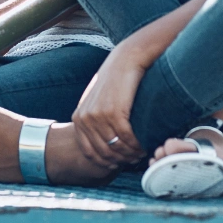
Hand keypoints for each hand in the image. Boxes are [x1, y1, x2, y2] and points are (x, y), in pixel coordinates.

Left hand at [71, 47, 146, 168]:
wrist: (126, 59)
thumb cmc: (115, 81)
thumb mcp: (96, 101)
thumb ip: (94, 121)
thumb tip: (104, 147)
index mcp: (78, 118)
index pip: (89, 152)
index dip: (106, 162)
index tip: (120, 163)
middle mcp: (85, 118)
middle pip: (104, 153)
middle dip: (120, 160)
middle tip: (134, 160)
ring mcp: (98, 115)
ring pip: (117, 147)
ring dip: (131, 154)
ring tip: (141, 153)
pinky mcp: (114, 112)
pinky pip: (127, 138)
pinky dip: (137, 145)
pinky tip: (144, 144)